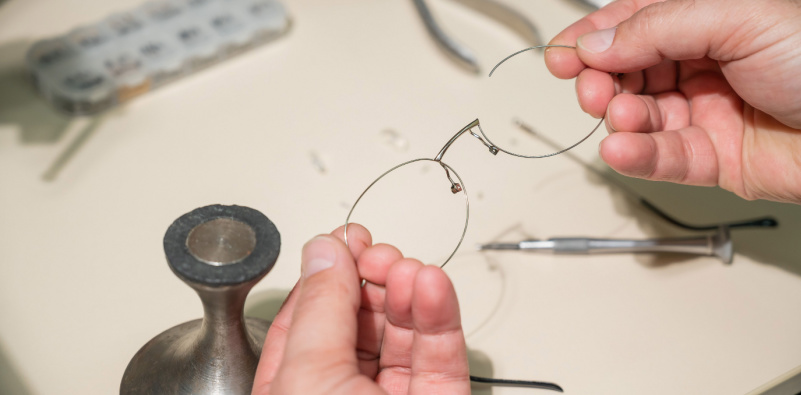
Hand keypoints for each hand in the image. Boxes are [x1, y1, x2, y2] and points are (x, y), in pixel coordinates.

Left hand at [251, 224, 470, 394]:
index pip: (307, 317)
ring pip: (404, 331)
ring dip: (408, 290)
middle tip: (381, 255)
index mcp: (295, 386)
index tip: (346, 238)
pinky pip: (441, 351)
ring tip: (409, 270)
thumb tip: (323, 250)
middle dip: (373, 277)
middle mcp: (342, 391)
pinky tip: (433, 285)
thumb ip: (320, 308)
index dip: (329, 273)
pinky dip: (441, 314)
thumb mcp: (310, 374)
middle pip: (360, 318)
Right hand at [545, 0, 800, 203]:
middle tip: (589, 87)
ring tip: (619, 115)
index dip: (593, 37)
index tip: (560, 53)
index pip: (635, 24)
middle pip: (628, 71)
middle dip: (600, 79)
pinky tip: (623, 148)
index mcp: (709, 19)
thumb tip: (596, 42)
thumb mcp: (738, 17)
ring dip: (619, 118)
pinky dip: (638, 155)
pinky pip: (663, 158)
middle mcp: (703, 64)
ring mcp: (706, 111)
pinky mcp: (714, 158)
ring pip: (640, 116)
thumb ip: (658, 27)